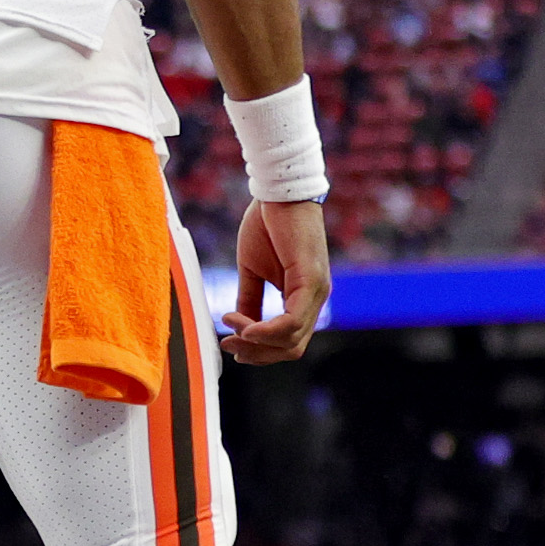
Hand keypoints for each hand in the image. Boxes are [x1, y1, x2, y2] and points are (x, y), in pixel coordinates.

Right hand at [224, 197, 328, 364]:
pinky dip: (264, 330)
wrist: (278, 191)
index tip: (229, 343)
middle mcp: (316, 299)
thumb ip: (249, 298)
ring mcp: (316, 292)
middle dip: (257, 354)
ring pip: (291, 340)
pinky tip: (241, 324)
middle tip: (228, 344)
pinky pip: (290, 322)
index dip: (259, 351)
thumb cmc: (267, 224)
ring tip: (230, 325)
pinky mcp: (311, 282)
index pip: (288, 341)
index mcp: (304, 298)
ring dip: (255, 340)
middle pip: (292, 349)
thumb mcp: (252, 269)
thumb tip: (240, 326)